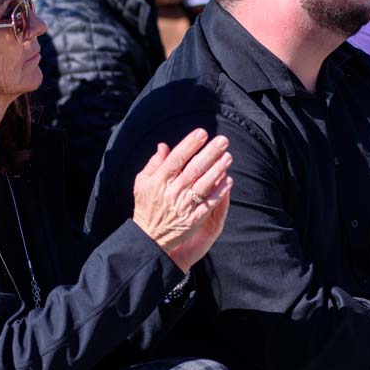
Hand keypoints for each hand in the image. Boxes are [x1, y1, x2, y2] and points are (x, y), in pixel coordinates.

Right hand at [131, 128, 233, 272]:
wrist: (148, 237)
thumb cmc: (146, 205)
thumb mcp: (142, 182)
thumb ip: (154, 163)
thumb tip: (163, 145)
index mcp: (158, 181)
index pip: (176, 159)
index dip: (189, 145)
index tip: (202, 133)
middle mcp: (171, 193)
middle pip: (193, 169)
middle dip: (209, 153)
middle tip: (223, 141)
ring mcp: (183, 206)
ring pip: (203, 185)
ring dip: (217, 170)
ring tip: (228, 156)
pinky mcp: (193, 219)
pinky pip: (209, 203)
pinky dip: (219, 192)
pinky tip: (228, 180)